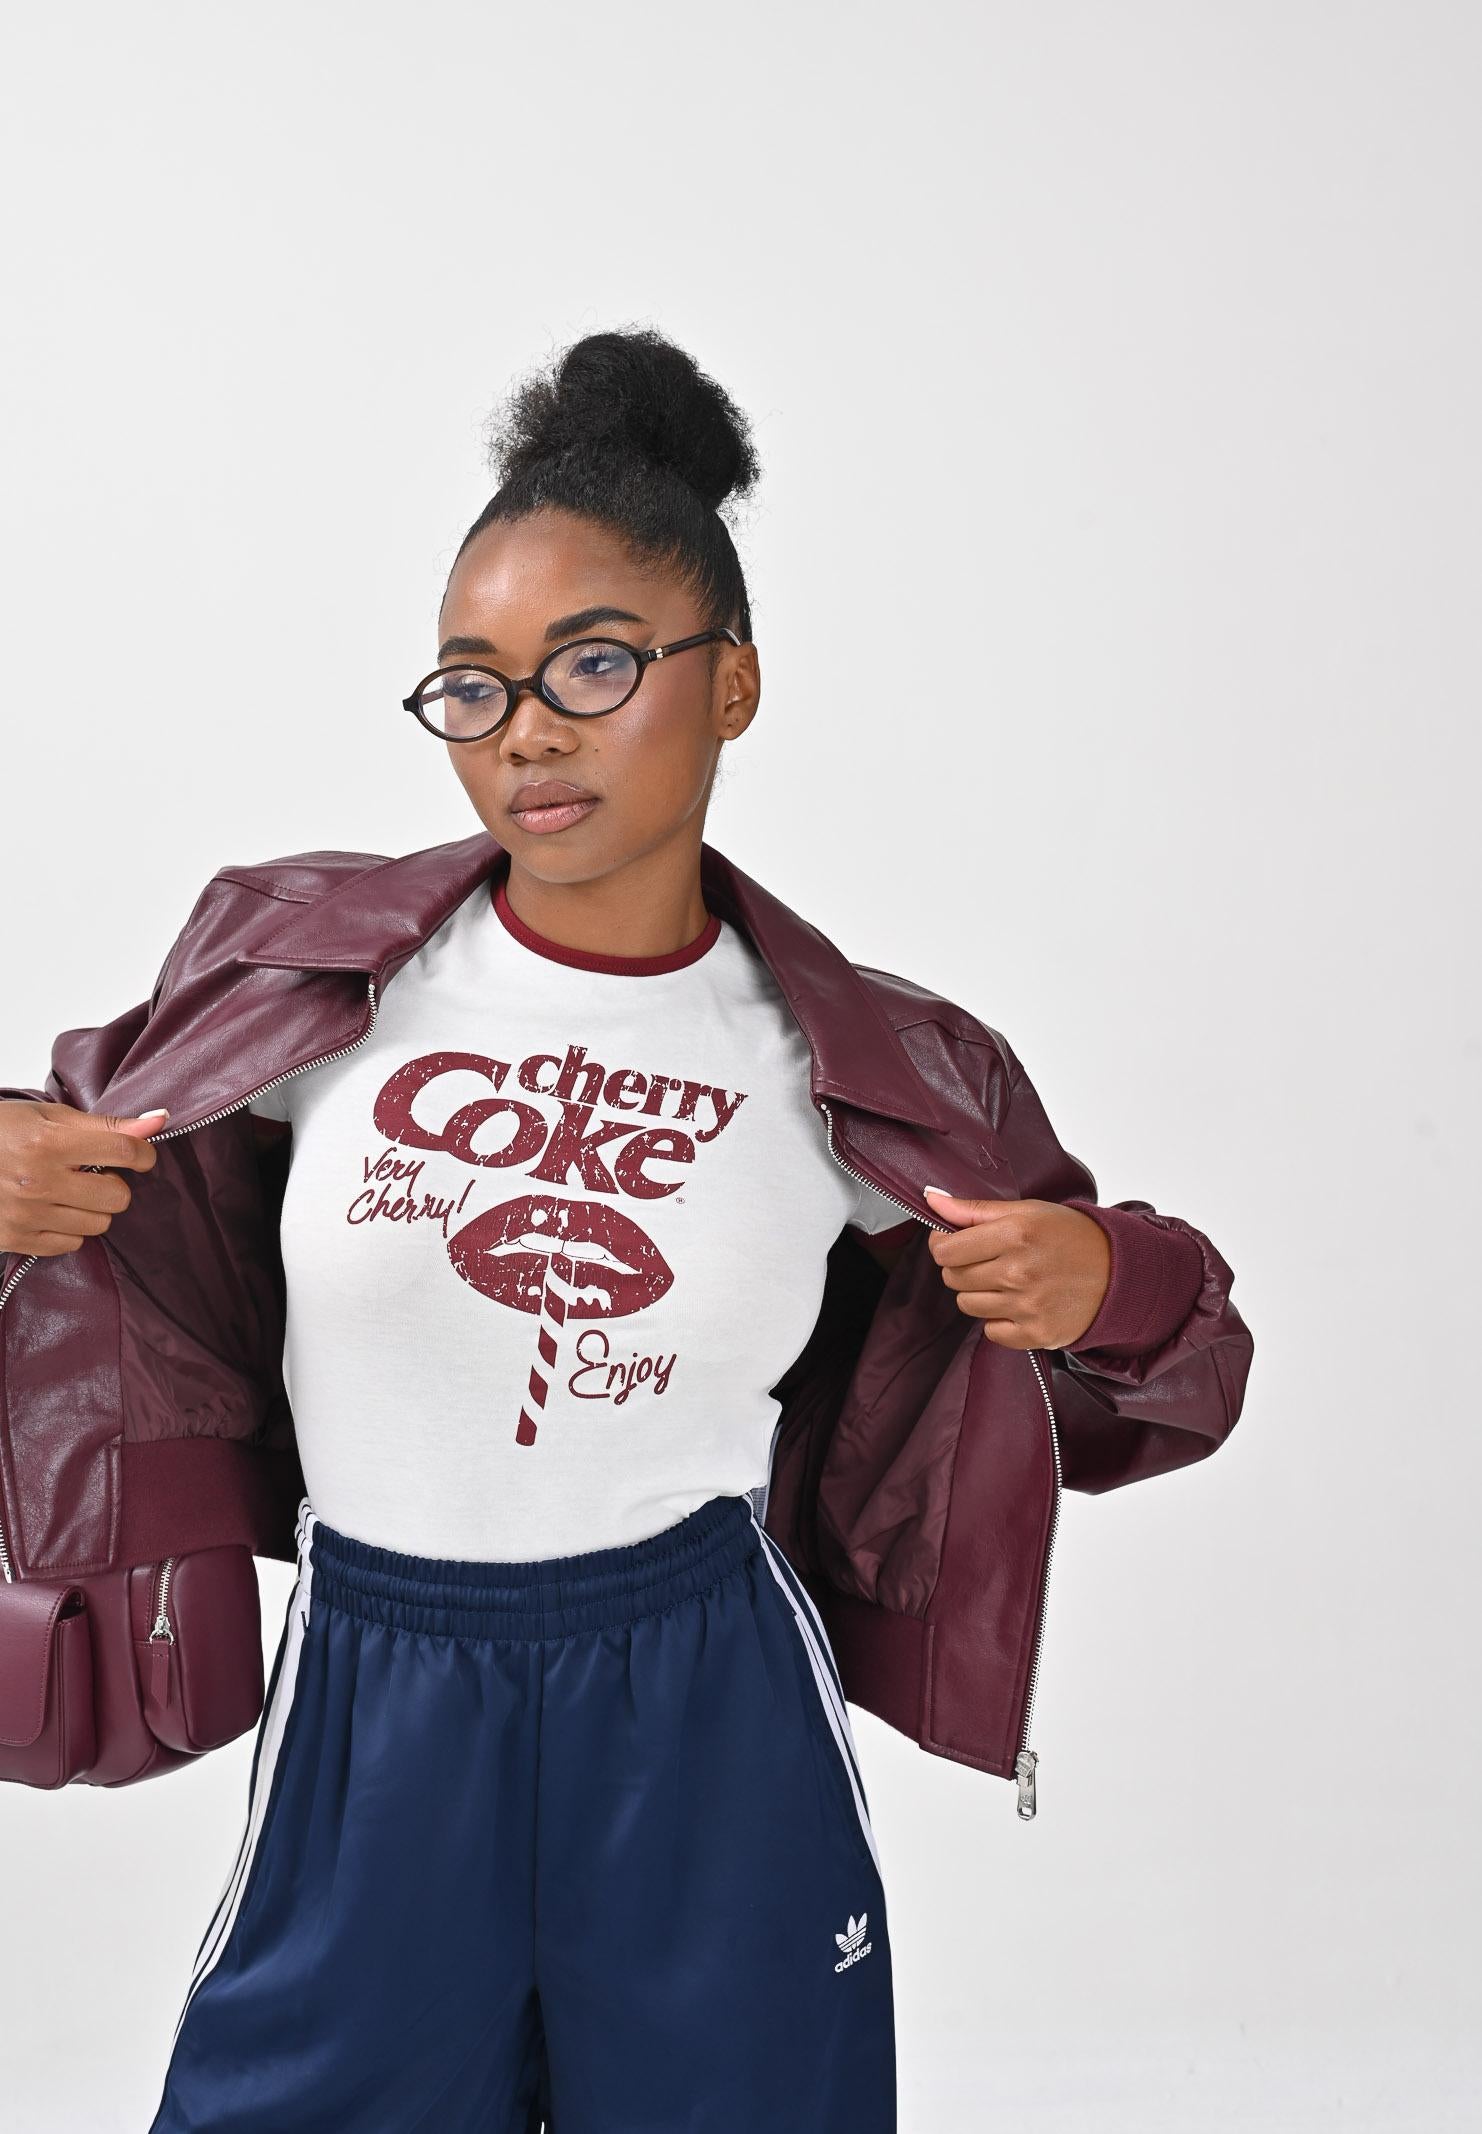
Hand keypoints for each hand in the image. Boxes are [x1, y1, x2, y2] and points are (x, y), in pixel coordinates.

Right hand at [0, 1099, 169, 1257]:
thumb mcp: (47, 1116)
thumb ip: (106, 1124)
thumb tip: (159, 1121)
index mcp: (48, 1142)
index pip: (124, 1152)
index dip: (142, 1154)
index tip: (139, 1155)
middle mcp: (38, 1181)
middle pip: (118, 1197)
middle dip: (113, 1183)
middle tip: (89, 1172)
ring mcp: (25, 1214)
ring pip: (98, 1224)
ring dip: (91, 1208)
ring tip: (66, 1190)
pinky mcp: (15, 1239)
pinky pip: (71, 1245)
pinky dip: (68, 1229)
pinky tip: (50, 1209)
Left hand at [921, 1187, 1111, 1349]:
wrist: (1120, 1273)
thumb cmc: (1073, 1237)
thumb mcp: (1028, 1211)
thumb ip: (975, 1210)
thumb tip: (933, 1201)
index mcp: (1015, 1234)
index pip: (945, 1250)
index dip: (943, 1244)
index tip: (953, 1241)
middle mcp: (1019, 1271)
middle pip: (953, 1278)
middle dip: (963, 1267)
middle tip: (989, 1259)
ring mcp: (1027, 1306)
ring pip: (967, 1305)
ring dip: (980, 1293)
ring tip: (1008, 1280)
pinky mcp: (1036, 1333)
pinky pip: (991, 1332)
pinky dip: (999, 1319)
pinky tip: (1019, 1303)